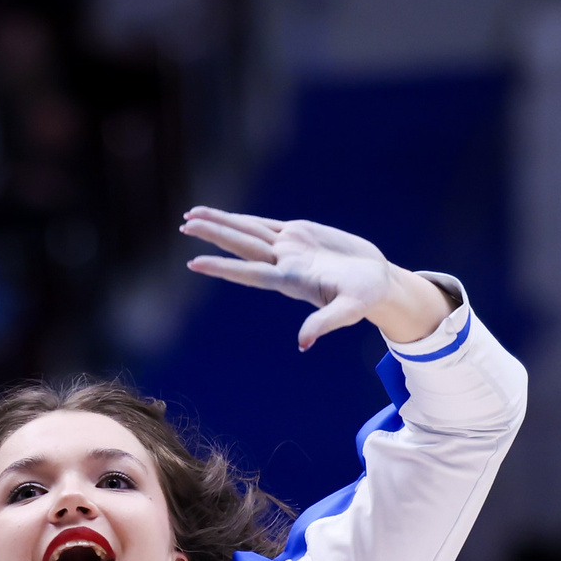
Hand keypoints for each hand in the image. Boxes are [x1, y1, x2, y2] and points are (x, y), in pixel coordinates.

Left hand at [180, 208, 452, 349]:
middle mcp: (283, 263)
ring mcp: (288, 248)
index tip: (194, 263)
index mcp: (290, 280)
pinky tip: (224, 217)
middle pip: (241, 245)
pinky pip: (264, 224)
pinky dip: (243, 220)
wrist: (377, 282)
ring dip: (221, 223)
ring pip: (248, 231)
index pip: (249, 272)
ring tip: (192, 215)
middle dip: (213, 234)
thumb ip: (325, 323)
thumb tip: (303, 344)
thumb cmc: (365, 298)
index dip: (222, 267)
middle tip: (184, 225)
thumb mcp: (349, 310)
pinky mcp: (299, 234)